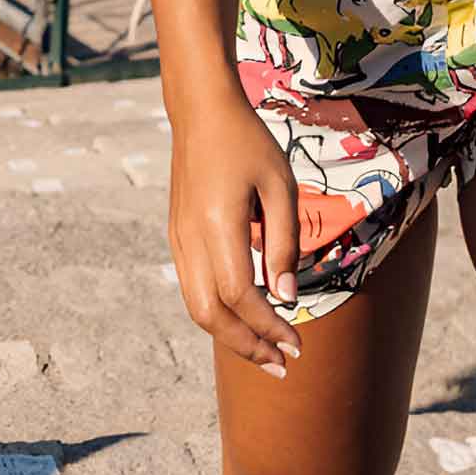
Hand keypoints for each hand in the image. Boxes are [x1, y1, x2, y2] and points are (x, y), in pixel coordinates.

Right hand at [165, 91, 306, 377]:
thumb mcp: (280, 185)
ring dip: (230, 336)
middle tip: (282, 364)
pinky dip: (218, 313)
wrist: (201, 110)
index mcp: (217, 225)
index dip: (269, 327)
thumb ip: (284, 242)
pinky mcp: (177, 236)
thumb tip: (287, 295)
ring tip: (265, 350)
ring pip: (196, 306)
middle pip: (210, 314)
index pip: (240, 296)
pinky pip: (193, 288)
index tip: (297, 344)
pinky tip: (244, 317)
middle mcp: (190, 239)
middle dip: (246, 345)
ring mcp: (178, 239)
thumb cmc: (249, 142)